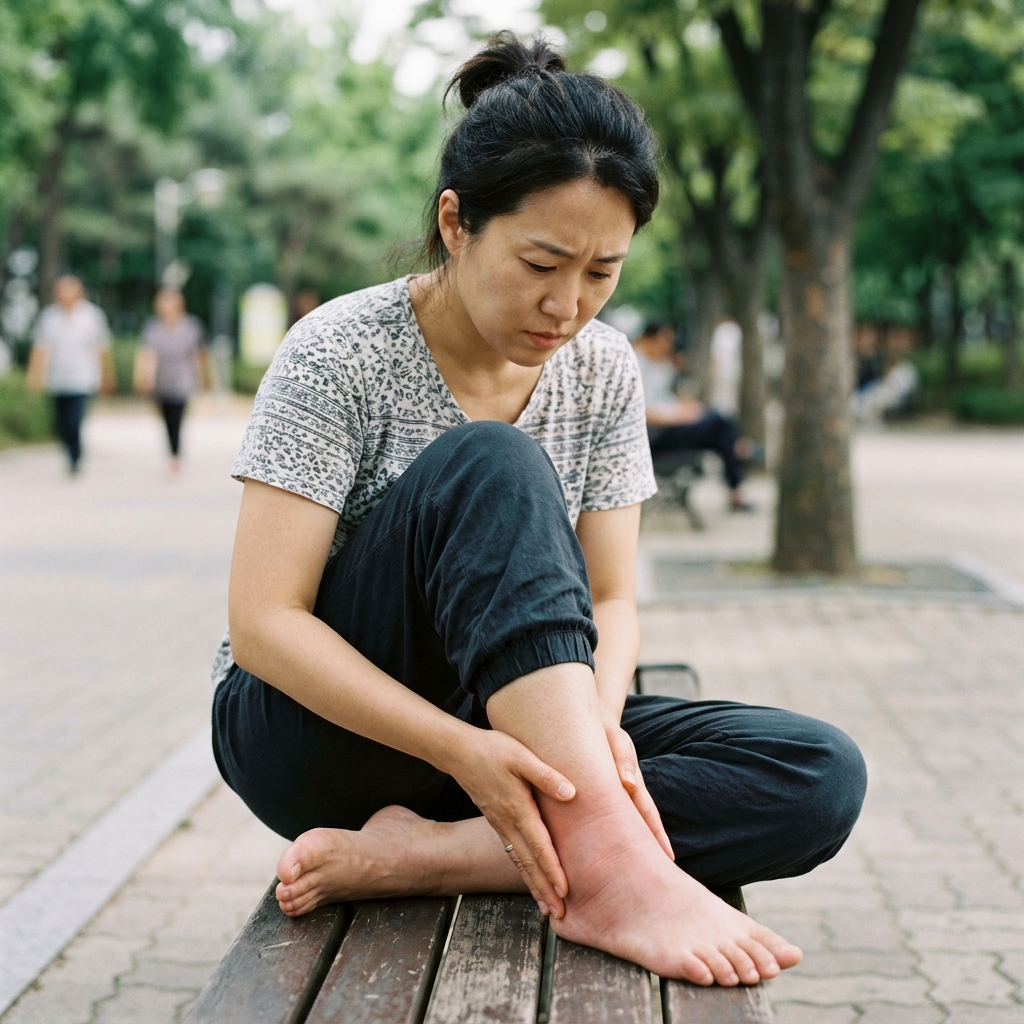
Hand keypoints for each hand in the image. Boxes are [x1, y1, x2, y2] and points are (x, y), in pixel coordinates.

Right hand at [446, 727, 575, 917]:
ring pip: (520, 862)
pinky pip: (512, 853)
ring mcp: (500, 824)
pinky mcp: (496, 821)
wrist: (458, 751)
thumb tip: (571, 793)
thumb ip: (545, 775)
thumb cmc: (493, 750)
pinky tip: (530, 878)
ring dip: (534, 885)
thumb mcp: (522, 756)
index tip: (564, 891)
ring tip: (547, 907)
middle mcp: (508, 823)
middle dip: (545, 889)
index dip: (552, 869)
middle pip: (529, 863)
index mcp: (518, 808)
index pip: (539, 845)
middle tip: (560, 916)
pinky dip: (523, 870)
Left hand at [606, 724, 673, 859]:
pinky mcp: (607, 795)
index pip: (647, 814)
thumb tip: (628, 784)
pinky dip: (616, 833)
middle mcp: (628, 792)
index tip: (668, 859)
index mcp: (633, 783)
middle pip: (642, 825)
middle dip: (651, 849)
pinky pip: (611, 817)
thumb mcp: (615, 742)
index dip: (657, 837)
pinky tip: (611, 852)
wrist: (597, 723)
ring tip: (637, 872)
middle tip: (660, 876)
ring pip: (627, 825)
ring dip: (634, 845)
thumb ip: (622, 761)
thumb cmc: (606, 733)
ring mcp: (619, 794)